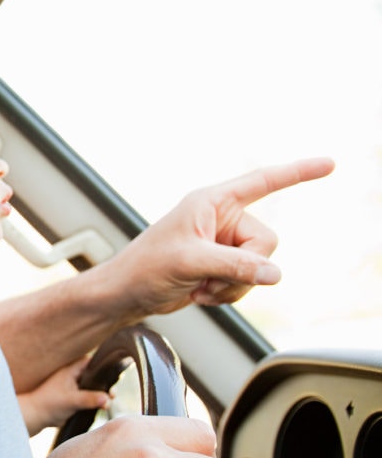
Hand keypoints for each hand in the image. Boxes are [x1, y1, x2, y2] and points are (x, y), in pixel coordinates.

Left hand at [17, 356, 110, 434]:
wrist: (37, 416)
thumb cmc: (50, 404)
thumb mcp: (72, 400)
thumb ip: (90, 399)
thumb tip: (108, 399)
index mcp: (71, 369)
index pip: (91, 361)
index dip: (103, 364)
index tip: (116, 371)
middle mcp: (73, 375)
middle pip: (95, 374)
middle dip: (105, 381)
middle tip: (113, 392)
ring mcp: (74, 386)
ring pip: (93, 385)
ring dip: (101, 391)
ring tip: (112, 398)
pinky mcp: (74, 397)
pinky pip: (89, 395)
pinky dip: (96, 398)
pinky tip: (104, 404)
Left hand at [104, 157, 333, 318]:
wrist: (127, 294)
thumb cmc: (144, 267)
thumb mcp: (189, 262)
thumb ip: (234, 265)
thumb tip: (275, 273)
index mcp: (211, 202)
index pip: (262, 183)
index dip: (297, 173)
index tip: (329, 164)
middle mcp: (221, 219)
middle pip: (267, 242)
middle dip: (244, 267)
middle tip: (207, 275)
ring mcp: (224, 243)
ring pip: (260, 267)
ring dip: (233, 285)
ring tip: (200, 285)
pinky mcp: (223, 265)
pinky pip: (248, 282)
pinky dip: (228, 293)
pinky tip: (200, 292)